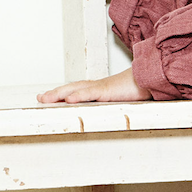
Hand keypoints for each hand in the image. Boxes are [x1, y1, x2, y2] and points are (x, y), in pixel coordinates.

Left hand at [37, 68, 151, 103]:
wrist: (152, 78)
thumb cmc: (140, 88)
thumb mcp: (123, 99)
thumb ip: (114, 103)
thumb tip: (109, 113)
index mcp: (100, 88)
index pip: (77, 90)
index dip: (62, 92)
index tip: (49, 97)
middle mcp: (97, 86)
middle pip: (71, 88)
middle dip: (54, 93)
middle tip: (40, 98)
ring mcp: (101, 87)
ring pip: (76, 89)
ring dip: (59, 94)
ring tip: (45, 98)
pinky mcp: (108, 90)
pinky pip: (90, 93)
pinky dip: (78, 96)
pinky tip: (68, 100)